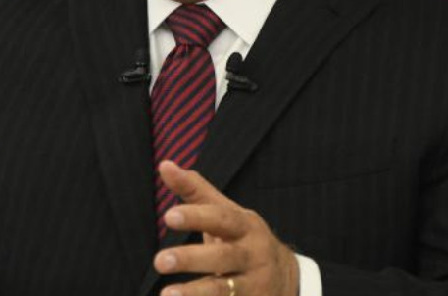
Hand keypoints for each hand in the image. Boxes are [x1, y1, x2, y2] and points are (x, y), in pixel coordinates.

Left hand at [153, 161, 298, 295]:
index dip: (196, 216)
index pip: (221, 218)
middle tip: (160, 261)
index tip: (169, 216)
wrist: (287, 277)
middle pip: (223, 256)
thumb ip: (195, 190)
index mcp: (245, 226)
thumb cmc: (243, 238)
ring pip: (224, 289)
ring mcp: (253, 284)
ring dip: (195, 293)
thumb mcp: (225, 212)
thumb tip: (165, 165)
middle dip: (191, 258)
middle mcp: (252, 254)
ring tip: (166, 295)